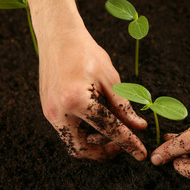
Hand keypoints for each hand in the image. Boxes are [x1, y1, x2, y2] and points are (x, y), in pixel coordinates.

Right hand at [30, 0, 146, 160]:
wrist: (58, 36)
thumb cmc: (85, 52)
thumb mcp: (110, 79)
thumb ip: (123, 107)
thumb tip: (138, 127)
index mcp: (76, 101)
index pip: (109, 130)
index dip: (128, 143)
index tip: (140, 153)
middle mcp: (59, 112)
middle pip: (82, 150)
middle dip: (104, 152)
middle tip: (120, 144)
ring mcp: (50, 112)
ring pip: (73, 143)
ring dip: (93, 143)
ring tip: (110, 130)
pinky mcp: (48, 110)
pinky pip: (67, 132)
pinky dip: (83, 133)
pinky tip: (96, 122)